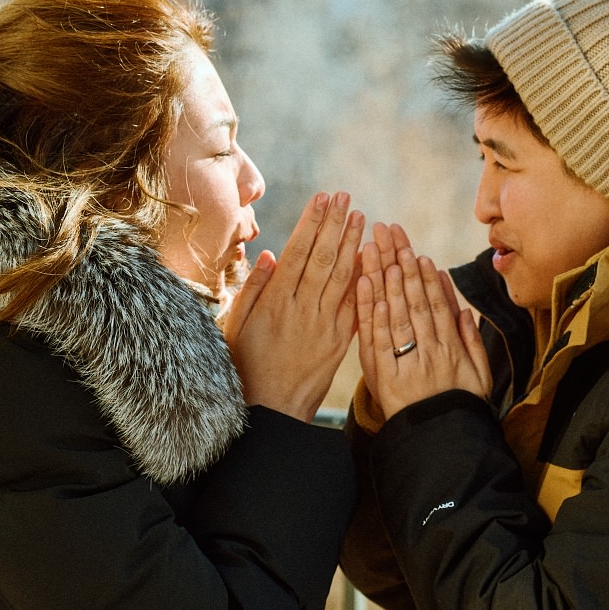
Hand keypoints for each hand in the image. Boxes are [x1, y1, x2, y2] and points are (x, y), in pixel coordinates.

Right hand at [222, 192, 364, 421]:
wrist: (271, 412)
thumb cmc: (245, 368)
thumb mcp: (236, 327)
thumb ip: (253, 289)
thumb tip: (272, 254)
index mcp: (274, 303)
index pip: (297, 252)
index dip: (311, 223)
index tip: (321, 198)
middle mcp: (301, 310)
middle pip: (322, 258)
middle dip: (335, 224)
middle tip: (345, 197)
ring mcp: (323, 326)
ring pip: (342, 277)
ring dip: (353, 244)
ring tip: (361, 218)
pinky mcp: (339, 342)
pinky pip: (355, 305)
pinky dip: (364, 280)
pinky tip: (372, 259)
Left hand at [357, 242, 490, 419]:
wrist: (443, 442)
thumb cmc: (461, 407)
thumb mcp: (479, 375)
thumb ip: (472, 341)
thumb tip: (464, 309)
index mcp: (451, 348)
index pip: (437, 305)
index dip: (428, 278)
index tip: (420, 254)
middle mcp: (430, 351)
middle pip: (415, 302)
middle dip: (405, 267)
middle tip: (395, 238)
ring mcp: (408, 363)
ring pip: (398, 316)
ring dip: (390, 282)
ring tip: (381, 254)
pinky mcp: (387, 377)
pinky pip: (380, 343)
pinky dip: (375, 317)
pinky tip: (371, 293)